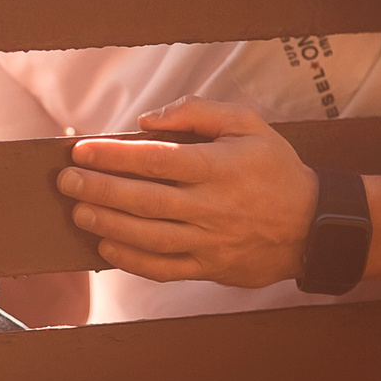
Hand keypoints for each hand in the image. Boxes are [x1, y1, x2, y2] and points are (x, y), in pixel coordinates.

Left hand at [58, 96, 317, 287]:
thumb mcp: (249, 124)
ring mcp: (211, 242)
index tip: (81, 151)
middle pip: (144, 201)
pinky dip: (131, 261)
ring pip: (148, 237)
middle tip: (66, 182)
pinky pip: (164, 269)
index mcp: (220, 167)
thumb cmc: (275, 169)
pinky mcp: (211, 268)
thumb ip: (198, 112)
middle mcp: (213, 207)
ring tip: (78, 212)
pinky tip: (106, 246)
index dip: (114, 155)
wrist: (314, 225)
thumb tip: (147, 120)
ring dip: (107, 225)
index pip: (157, 161)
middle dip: (99, 190)